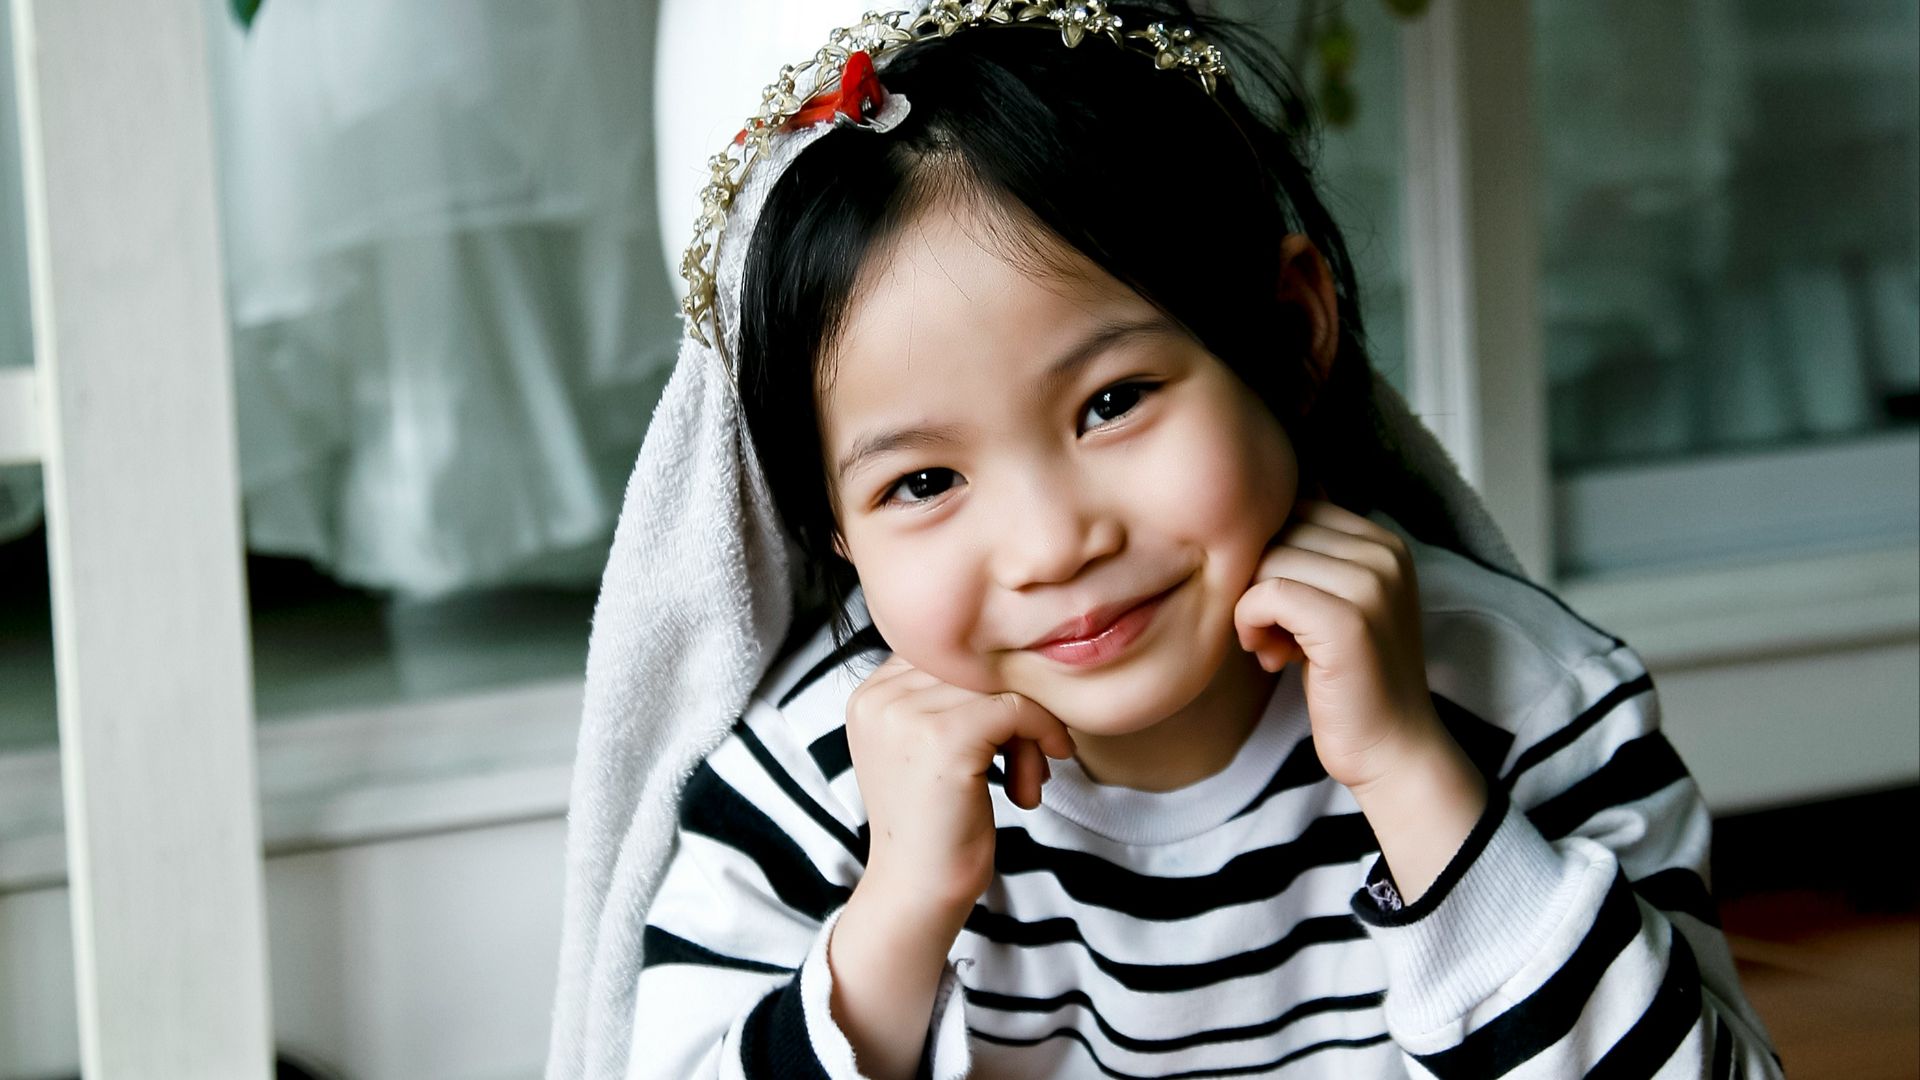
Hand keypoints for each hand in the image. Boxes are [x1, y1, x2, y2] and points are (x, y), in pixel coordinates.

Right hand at [844, 655, 1077, 918]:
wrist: (918, 891)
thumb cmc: (936, 825)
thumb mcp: (926, 749)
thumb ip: (948, 700)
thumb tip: (1016, 659)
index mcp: (869, 695)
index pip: (948, 656)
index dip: (988, 690)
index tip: (1009, 736)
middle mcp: (878, 696)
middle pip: (974, 666)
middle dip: (1013, 710)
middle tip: (1027, 760)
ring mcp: (907, 714)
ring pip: (999, 685)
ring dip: (1030, 729)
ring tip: (1027, 779)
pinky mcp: (945, 737)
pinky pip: (1016, 708)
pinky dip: (1041, 735)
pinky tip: (1035, 780)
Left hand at [1232, 500, 1447, 792]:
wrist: (1392, 749)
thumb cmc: (1350, 680)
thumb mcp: (1335, 605)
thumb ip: (1308, 560)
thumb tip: (1249, 513)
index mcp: (1383, 542)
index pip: (1295, 509)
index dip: (1269, 556)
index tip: (1278, 607)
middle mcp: (1385, 553)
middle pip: (1278, 532)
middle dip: (1257, 580)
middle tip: (1268, 633)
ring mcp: (1371, 585)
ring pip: (1268, 560)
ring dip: (1250, 606)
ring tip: (1269, 647)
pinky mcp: (1349, 620)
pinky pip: (1267, 594)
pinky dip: (1249, 624)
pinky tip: (1268, 656)